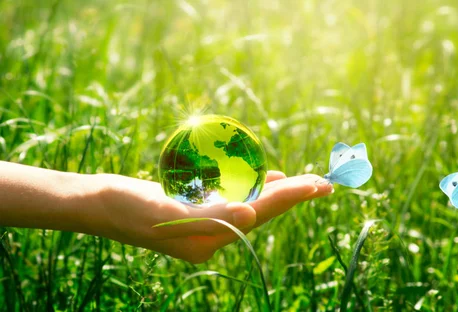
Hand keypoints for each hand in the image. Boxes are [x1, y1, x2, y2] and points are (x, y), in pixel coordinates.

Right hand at [90, 171, 332, 262]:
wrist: (96, 204)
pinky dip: (252, 189)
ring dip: (278, 193)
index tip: (317, 184)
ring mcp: (205, 224)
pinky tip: (266, 179)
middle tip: (324, 182)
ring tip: (305, 182)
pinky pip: (233, 200)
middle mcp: (212, 236)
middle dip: (293, 196)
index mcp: (208, 241)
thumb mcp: (165, 212)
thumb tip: (251, 215)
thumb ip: (210, 216)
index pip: (258, 215)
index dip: (290, 198)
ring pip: (250, 206)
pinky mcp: (196, 211)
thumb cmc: (126, 207)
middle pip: (261, 212)